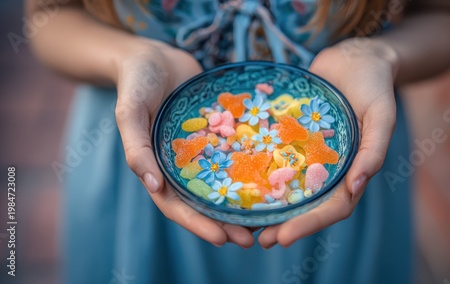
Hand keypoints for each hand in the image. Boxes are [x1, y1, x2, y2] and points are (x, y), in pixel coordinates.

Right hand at [114, 39, 253, 247]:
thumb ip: (137, 147)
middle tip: (253, 238)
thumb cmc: (136, 82)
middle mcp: (182, 165)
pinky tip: (272, 176)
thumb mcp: (130, 111)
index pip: (176, 205)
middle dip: (226, 222)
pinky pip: (235, 153)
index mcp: (158, 167)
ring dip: (242, 202)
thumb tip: (153, 186)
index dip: (197, 224)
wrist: (155, 55)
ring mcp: (202, 150)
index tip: (222, 239)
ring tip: (268, 218)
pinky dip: (250, 168)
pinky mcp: (219, 133)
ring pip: (223, 183)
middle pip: (204, 202)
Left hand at [259, 38, 398, 247]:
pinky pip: (277, 158)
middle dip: (284, 224)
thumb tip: (357, 187)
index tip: (283, 237)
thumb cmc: (373, 84)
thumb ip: (374, 149)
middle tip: (258, 239)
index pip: (333, 207)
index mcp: (353, 170)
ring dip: (270, 206)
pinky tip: (240, 180)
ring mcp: (310, 154)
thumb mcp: (382, 114)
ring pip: (290, 187)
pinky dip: (262, 172)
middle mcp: (329, 168)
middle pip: (307, 204)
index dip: (309, 224)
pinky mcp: (293, 138)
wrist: (354, 57)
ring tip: (243, 221)